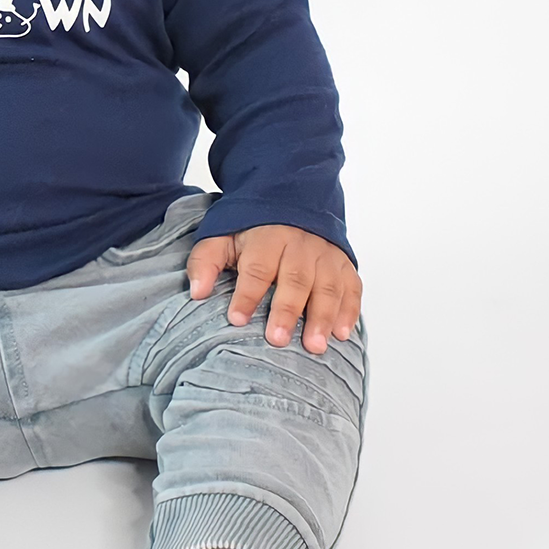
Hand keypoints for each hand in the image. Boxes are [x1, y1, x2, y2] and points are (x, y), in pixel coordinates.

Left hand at [186, 226, 360, 355]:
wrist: (290, 202)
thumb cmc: (252, 231)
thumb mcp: (222, 238)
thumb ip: (206, 262)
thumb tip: (197, 292)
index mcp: (267, 237)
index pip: (257, 268)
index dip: (247, 294)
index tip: (237, 319)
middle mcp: (300, 244)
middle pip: (295, 279)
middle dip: (287, 311)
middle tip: (277, 339)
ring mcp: (325, 254)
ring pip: (327, 286)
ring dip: (322, 317)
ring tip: (315, 346)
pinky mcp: (344, 264)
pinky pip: (351, 287)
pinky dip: (349, 311)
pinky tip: (342, 334)